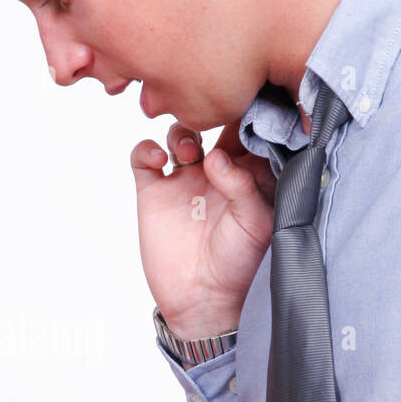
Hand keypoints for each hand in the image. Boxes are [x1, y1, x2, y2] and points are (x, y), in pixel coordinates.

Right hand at [131, 121, 276, 338]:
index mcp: (248, 176)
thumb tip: (215, 155)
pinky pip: (144, 156)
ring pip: (180, 134)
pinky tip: (159, 161)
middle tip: (213, 118)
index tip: (246, 102)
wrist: (200, 300)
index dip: (248, 116)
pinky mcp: (154, 191)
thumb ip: (243, 184)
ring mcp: (184, 180)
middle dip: (213, 115)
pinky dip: (147, 149)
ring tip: (189, 151)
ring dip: (183, 131)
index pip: (250, 133)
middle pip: (213, 124)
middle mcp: (216, 173)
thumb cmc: (237, 265)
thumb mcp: (256, 223)